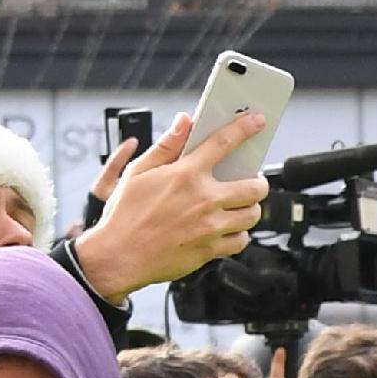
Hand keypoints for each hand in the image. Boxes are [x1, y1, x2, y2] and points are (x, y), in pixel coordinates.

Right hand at [74, 113, 268, 302]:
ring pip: (252, 214)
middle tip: (250, 181)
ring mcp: (210, 227)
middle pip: (254, 186)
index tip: (257, 121)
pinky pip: (241, 240)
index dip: (245, 128)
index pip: (224, 142)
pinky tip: (227, 228)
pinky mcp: (210, 250)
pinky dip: (239, 234)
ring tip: (238, 205)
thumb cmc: (124, 215)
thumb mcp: (138, 172)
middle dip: (258, 181)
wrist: (118, 256)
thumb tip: (184, 121)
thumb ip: (166, 145)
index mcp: (186, 174)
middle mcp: (204, 199)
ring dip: (250, 207)